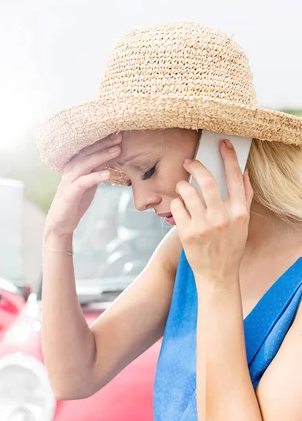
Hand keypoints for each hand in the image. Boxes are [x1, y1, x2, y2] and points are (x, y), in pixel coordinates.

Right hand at [44, 133, 120, 238]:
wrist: (60, 224)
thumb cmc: (74, 203)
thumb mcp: (88, 185)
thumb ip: (94, 172)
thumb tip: (106, 160)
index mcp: (74, 167)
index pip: (88, 150)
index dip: (102, 142)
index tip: (117, 135)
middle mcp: (70, 171)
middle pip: (87, 153)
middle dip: (104, 144)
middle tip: (119, 137)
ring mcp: (68, 181)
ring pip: (86, 164)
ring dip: (102, 156)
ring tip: (117, 151)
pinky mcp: (70, 193)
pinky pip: (84, 182)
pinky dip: (95, 176)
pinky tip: (108, 174)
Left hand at [171, 139, 253, 284]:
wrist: (218, 275)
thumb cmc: (230, 246)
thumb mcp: (243, 223)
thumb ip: (244, 198)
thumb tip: (243, 173)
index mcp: (239, 212)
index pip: (234, 177)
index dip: (229, 157)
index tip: (223, 144)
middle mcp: (222, 217)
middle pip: (207, 181)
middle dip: (195, 166)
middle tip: (188, 163)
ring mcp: (203, 226)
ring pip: (187, 192)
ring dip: (182, 186)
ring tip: (181, 188)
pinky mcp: (187, 233)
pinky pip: (176, 207)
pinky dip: (176, 204)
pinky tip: (179, 208)